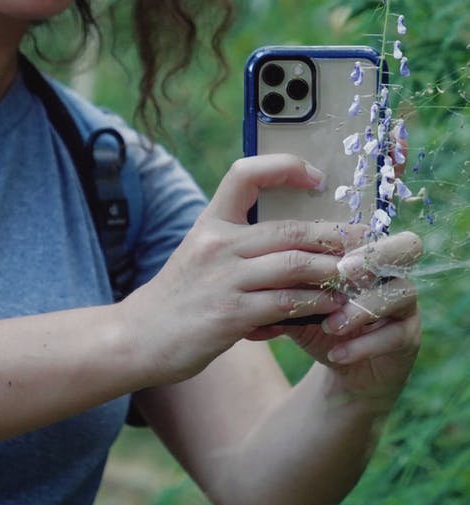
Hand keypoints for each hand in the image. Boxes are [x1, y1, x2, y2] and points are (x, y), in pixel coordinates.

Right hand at [126, 155, 352, 384]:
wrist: (138, 337)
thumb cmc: (180, 295)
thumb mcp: (201, 253)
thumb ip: (241, 243)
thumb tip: (299, 241)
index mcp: (210, 221)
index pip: (246, 173)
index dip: (285, 167)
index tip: (316, 177)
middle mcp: (216, 243)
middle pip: (289, 228)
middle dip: (335, 234)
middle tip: (367, 239)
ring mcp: (223, 279)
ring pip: (295, 265)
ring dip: (333, 271)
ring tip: (358, 275)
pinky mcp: (230, 314)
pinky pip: (286, 303)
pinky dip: (315, 303)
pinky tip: (333, 306)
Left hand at [283, 230, 421, 402]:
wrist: (342, 366)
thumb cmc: (319, 323)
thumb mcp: (300, 303)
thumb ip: (287, 285)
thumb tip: (258, 271)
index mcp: (367, 255)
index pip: (366, 231)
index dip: (348, 234)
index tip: (315, 246)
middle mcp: (393, 273)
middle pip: (406, 247)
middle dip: (375, 255)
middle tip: (344, 270)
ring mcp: (406, 304)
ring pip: (401, 292)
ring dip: (362, 308)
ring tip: (331, 325)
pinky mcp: (411, 337)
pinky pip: (396, 335)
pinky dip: (363, 345)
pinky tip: (337, 355)